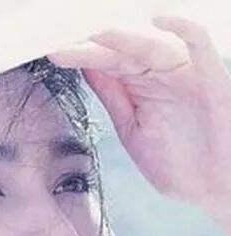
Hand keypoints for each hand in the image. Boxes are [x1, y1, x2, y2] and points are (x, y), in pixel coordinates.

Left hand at [48, 16, 230, 229]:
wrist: (216, 187)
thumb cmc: (179, 162)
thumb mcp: (132, 128)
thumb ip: (112, 95)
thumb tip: (84, 67)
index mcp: (138, 84)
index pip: (102, 60)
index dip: (77, 53)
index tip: (49, 48)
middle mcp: (159, 71)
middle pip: (119, 48)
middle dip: (89, 42)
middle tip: (59, 35)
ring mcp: (183, 72)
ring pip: (149, 43)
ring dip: (120, 35)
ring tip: (91, 30)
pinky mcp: (209, 76)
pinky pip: (198, 43)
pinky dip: (181, 28)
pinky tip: (157, 20)